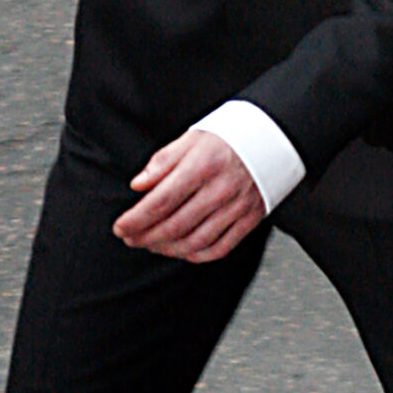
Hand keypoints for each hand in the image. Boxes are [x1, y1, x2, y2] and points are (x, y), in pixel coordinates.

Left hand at [113, 131, 264, 261]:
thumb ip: (162, 162)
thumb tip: (138, 185)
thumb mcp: (190, 139)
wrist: (271, 138)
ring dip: (167, 249)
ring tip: (150, 245)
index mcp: (202, 165)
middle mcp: (221, 189)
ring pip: (196, 241)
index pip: (161, 201)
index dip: (136, 219)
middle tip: (130, 238)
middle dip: (146, 237)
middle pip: (175, 225)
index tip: (120, 227)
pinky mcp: (249, 219)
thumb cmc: (227, 137)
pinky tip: (180, 251)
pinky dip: (196, 255)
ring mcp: (237, 207)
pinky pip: (220, 248)